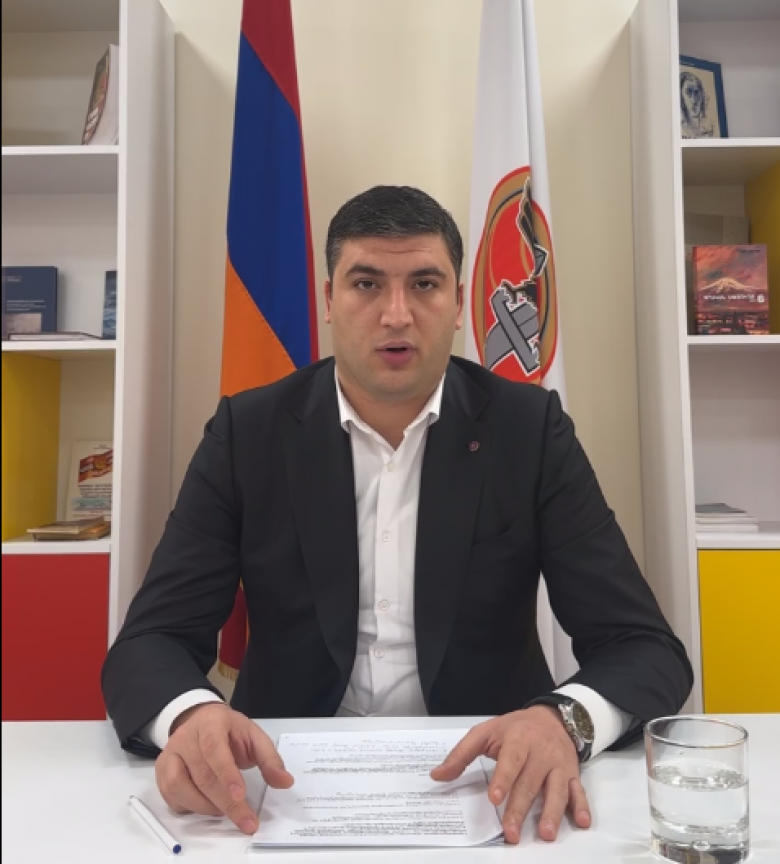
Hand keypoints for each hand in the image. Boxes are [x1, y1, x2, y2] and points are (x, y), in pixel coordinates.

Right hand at [155, 702, 293, 833]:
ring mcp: (170, 753)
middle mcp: (186, 736)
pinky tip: (206, 806)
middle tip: (246, 820)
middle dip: (226, 802)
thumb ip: (270, 758)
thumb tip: (285, 782)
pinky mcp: (162, 769)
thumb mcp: (254, 736)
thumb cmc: (230, 731)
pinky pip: (170, 796)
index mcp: (211, 722)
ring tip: (225, 810)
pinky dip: (189, 807)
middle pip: (202, 774)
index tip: (240, 795)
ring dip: (205, 806)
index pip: (214, 748)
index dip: (226, 773)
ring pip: (180, 787)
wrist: (202, 720)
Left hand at [430, 707, 590, 843]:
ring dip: (552, 812)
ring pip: (556, 790)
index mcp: (518, 739)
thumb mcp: (485, 732)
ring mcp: (558, 764)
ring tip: (545, 833)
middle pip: (530, 782)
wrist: (552, 717)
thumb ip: (461, 754)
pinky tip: (581, 821)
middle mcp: (541, 752)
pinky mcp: (572, 774)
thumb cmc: (515, 728)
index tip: (495, 798)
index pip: (511, 760)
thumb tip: (437, 776)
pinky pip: (578, 791)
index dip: (504, 779)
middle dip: (520, 808)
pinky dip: (581, 806)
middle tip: (511, 833)